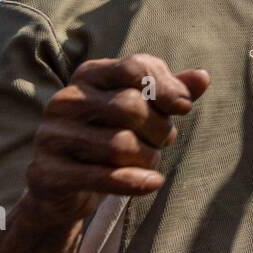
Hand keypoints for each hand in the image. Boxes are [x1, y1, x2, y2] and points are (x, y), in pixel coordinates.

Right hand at [23, 53, 209, 227]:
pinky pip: (102, 177)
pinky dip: (135, 182)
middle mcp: (65, 100)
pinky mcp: (48, 173)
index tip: (184, 106)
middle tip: (165, 141)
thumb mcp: (143, 110)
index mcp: (88, 75)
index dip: (166, 86)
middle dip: (160, 128)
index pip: (134, 67)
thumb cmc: (112, 135)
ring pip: (119, 145)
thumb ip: (171, 92)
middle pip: (130, 106)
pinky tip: (154, 184)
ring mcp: (52, 136)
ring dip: (148, 157)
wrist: (65, 186)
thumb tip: (203, 76)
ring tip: (150, 161)